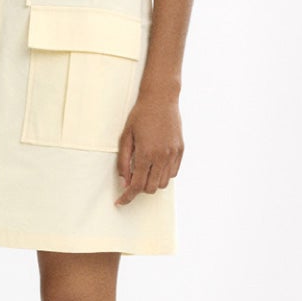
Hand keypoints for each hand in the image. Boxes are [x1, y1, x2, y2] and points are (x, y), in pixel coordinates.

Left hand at [115, 88, 182, 204]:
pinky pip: (173, 173)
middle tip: (132, 179)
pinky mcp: (181, 150)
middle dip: (140, 189)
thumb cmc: (140, 116)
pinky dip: (164, 174)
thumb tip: (125, 181)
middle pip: (151, 188)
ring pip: (164, 183)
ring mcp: (173, 154)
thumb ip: (124, 161)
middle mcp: (162, 156)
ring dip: (153, 182)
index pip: (137, 185)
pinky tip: (156, 165)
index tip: (121, 202)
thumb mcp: (126, 137)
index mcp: (146, 154)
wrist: (161, 99)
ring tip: (145, 170)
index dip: (128, 197)